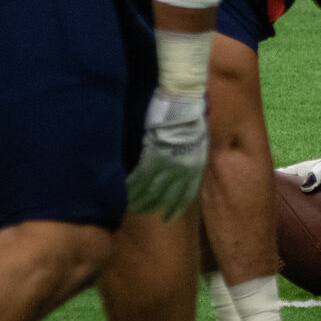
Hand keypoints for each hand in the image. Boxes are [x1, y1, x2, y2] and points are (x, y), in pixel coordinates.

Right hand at [130, 89, 207, 219]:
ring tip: (130, 206)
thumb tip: (178, 169)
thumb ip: (188, 159)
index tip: (167, 218)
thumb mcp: (197, 142)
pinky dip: (131, 186)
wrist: (183, 102)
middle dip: (152, 206)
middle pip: (165, 196)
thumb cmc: (191, 116)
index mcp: (195, 167)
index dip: (175, 208)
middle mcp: (182, 170)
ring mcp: (167, 164)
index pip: (186, 195)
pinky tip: (123, 191)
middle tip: (141, 212)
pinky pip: (140, 177)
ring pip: (151, 190)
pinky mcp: (152, 156)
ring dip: (139, 200)